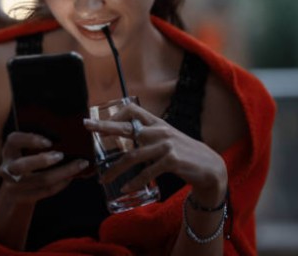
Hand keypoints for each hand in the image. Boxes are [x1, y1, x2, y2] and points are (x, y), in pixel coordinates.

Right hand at [0, 131, 89, 204]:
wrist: (14, 187)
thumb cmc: (26, 159)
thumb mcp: (25, 149)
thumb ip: (38, 139)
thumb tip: (65, 131)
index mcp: (9, 150)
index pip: (15, 140)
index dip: (31, 140)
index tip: (49, 142)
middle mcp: (7, 168)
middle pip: (23, 165)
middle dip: (43, 161)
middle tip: (61, 155)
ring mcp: (13, 186)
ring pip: (40, 181)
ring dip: (62, 173)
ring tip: (78, 165)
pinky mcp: (22, 198)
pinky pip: (45, 192)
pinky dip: (61, 184)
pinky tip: (71, 176)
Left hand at [84, 102, 226, 206]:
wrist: (210, 168)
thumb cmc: (184, 154)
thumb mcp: (166, 139)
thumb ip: (149, 136)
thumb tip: (127, 137)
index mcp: (157, 123)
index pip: (133, 110)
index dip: (116, 114)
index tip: (102, 123)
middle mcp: (160, 131)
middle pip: (127, 128)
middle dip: (104, 127)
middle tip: (86, 126)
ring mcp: (166, 145)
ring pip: (133, 156)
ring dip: (115, 169)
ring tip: (104, 178)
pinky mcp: (172, 161)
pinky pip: (147, 172)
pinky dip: (135, 181)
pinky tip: (126, 187)